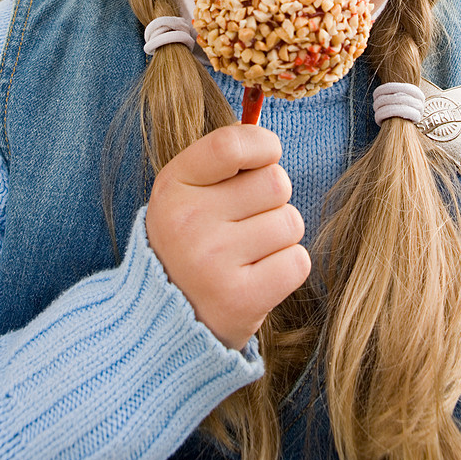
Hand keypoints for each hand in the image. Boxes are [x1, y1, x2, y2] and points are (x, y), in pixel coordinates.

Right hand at [145, 124, 309, 350]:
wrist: (163, 319)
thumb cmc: (188, 242)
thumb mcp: (184, 193)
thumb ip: (221, 161)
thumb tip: (270, 140)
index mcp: (173, 186)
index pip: (231, 144)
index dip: (263, 144)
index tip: (266, 156)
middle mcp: (189, 222)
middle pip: (275, 182)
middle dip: (274, 198)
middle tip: (249, 219)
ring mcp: (213, 263)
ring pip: (290, 222)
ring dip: (281, 235)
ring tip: (251, 251)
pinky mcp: (239, 300)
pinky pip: (297, 261)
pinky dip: (288, 266)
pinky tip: (260, 275)